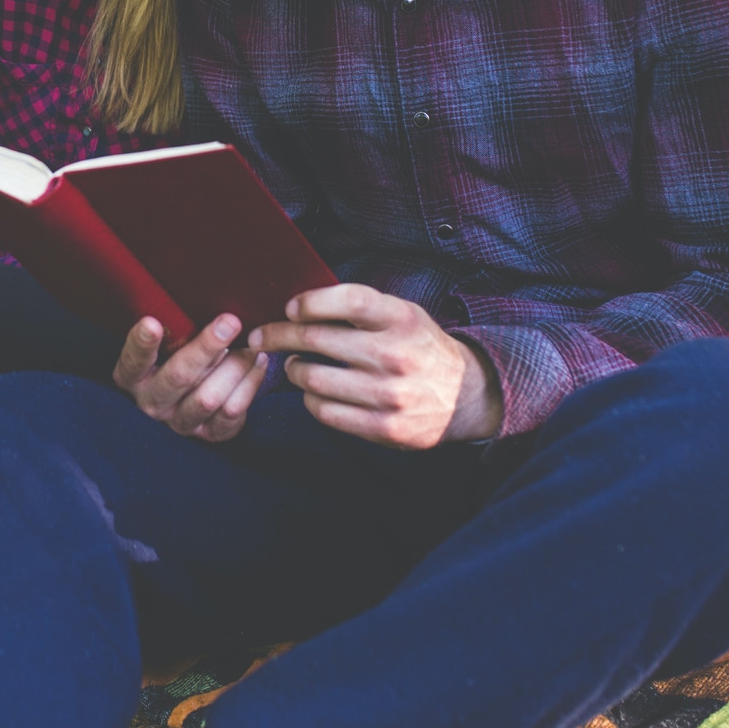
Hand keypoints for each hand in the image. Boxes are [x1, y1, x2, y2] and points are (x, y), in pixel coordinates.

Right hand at [113, 314, 267, 442]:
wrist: (193, 398)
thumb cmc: (179, 356)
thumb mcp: (168, 344)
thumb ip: (175, 330)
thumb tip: (204, 300)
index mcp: (132, 377)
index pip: (132, 360)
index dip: (141, 343)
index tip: (150, 322)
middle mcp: (152, 403)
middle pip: (178, 376)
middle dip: (206, 347)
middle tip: (230, 322)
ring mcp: (179, 423)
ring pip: (209, 398)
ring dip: (235, 367)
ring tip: (252, 344)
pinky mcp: (207, 435)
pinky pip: (232, 412)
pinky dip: (250, 385)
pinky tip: (258, 363)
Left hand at [248, 285, 502, 448]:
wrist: (466, 396)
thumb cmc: (420, 347)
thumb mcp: (403, 315)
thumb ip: (361, 307)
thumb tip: (299, 304)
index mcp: (401, 319)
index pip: (348, 300)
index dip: (311, 301)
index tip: (290, 307)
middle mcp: (395, 355)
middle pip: (317, 339)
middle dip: (279, 335)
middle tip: (262, 335)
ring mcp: (389, 394)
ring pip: (313, 378)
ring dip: (294, 370)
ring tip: (296, 365)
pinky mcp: (384, 428)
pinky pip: (325, 412)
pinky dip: (310, 400)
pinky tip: (315, 392)